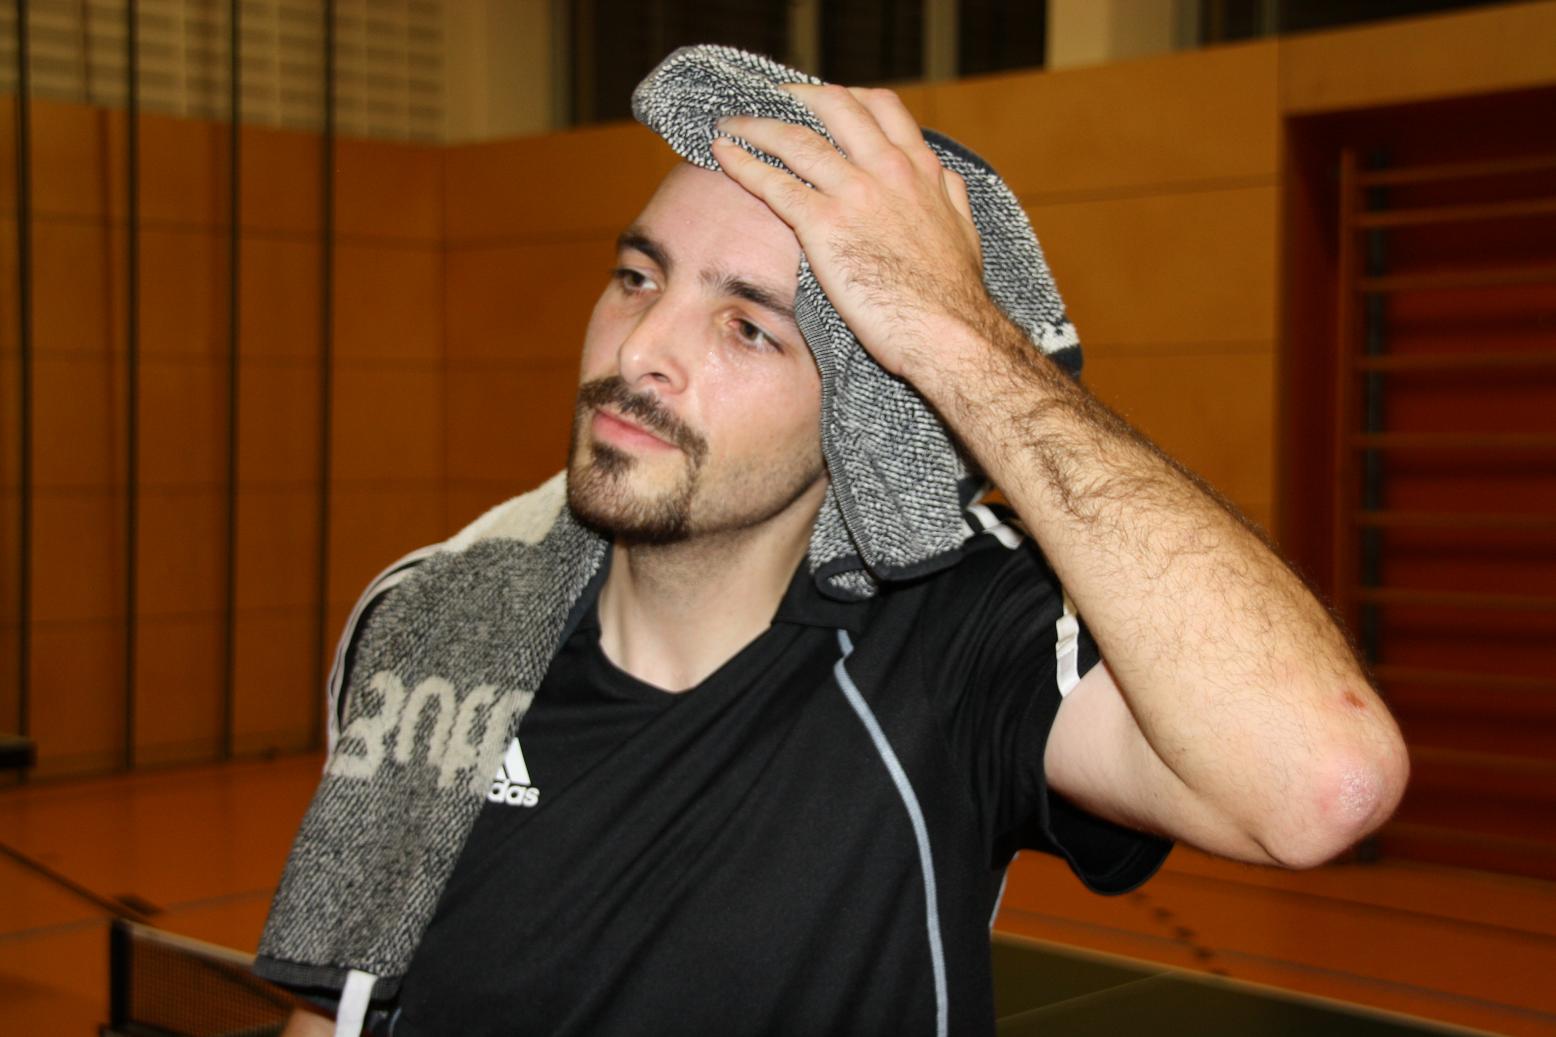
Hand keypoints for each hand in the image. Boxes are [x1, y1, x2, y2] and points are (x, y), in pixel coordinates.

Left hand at [712, 84, 994, 381]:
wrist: (947, 331)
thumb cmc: (954, 295)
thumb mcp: (964, 232)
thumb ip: (950, 198)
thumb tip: (944, 180)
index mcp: (920, 170)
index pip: (880, 108)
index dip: (846, 97)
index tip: (823, 100)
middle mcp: (886, 169)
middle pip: (834, 107)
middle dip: (797, 97)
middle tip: (772, 100)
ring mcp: (854, 193)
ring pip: (795, 139)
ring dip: (757, 124)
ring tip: (732, 122)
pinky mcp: (824, 224)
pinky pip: (774, 183)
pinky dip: (744, 163)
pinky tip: (724, 154)